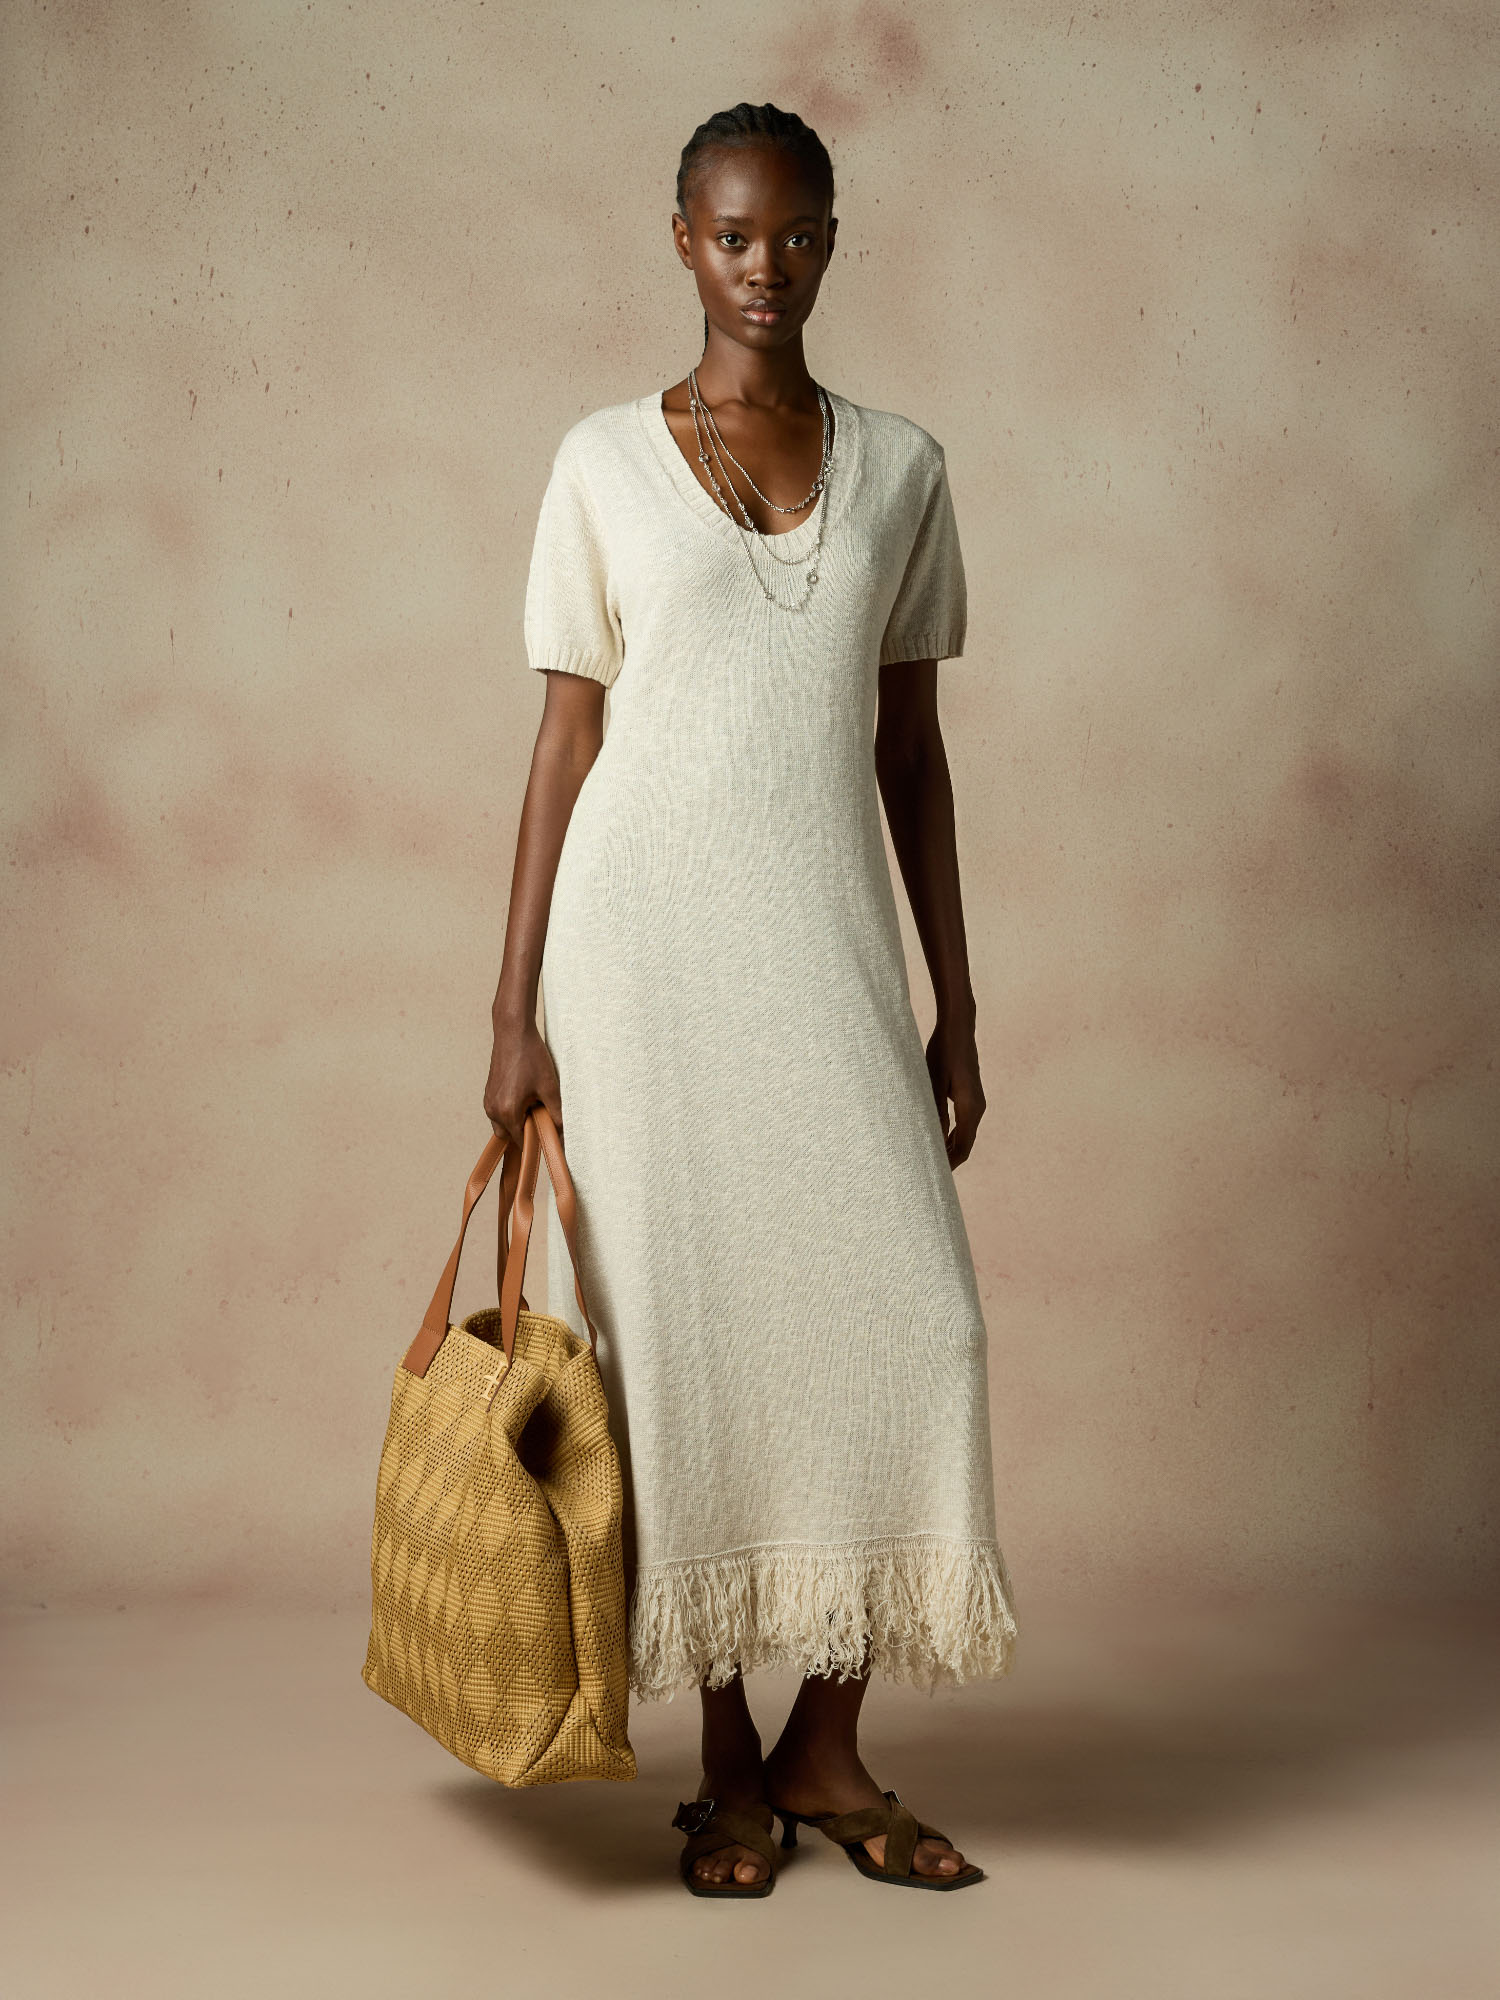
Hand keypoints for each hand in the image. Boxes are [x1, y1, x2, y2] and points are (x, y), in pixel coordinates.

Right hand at [484, 1015, 562, 1149]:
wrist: (513, 1032)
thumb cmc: (531, 1056)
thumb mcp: (550, 1088)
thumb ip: (557, 1115)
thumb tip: (564, 1134)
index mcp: (507, 1112)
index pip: (522, 1143)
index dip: (537, 1143)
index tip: (550, 1137)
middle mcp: (493, 1110)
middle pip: (510, 1137)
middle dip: (526, 1133)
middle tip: (543, 1117)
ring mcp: (488, 1101)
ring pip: (504, 1125)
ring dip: (519, 1121)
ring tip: (535, 1103)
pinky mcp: (489, 1093)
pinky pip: (499, 1112)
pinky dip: (512, 1112)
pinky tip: (527, 1096)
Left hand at [926, 1018, 984, 1168]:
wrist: (958, 1028)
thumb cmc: (943, 1052)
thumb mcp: (933, 1082)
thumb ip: (935, 1111)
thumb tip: (932, 1139)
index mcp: (970, 1107)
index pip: (963, 1146)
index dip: (950, 1163)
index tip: (934, 1175)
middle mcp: (978, 1107)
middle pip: (966, 1144)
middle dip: (949, 1159)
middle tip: (928, 1172)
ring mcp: (976, 1102)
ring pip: (966, 1134)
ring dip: (950, 1147)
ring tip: (930, 1158)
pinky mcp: (971, 1096)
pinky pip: (964, 1123)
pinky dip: (953, 1134)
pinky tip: (938, 1138)